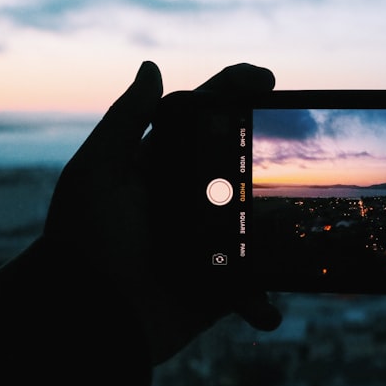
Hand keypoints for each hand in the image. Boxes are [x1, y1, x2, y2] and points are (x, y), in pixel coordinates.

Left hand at [44, 61, 280, 365]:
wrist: (86, 319)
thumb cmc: (85, 241)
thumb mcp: (98, 173)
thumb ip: (127, 119)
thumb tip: (151, 66)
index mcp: (158, 167)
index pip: (199, 120)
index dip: (231, 94)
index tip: (266, 78)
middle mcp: (184, 200)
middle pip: (236, 164)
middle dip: (267, 148)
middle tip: (295, 128)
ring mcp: (205, 244)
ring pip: (253, 221)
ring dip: (276, 217)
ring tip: (301, 208)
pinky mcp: (216, 287)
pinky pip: (251, 287)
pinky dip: (264, 298)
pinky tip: (268, 306)